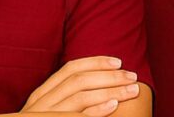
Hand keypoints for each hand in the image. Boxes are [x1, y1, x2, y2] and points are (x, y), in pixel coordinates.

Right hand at [22, 56, 141, 116]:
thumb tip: (98, 82)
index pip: (69, 69)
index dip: (95, 62)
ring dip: (110, 90)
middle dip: (110, 76)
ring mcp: (44, 115)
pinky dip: (96, 109)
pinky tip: (113, 105)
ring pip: (80, 96)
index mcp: (41, 95)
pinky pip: (75, 116)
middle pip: (79, 80)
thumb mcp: (47, 111)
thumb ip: (64, 97)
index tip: (118, 62)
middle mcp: (40, 103)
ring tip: (132, 90)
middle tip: (133, 76)